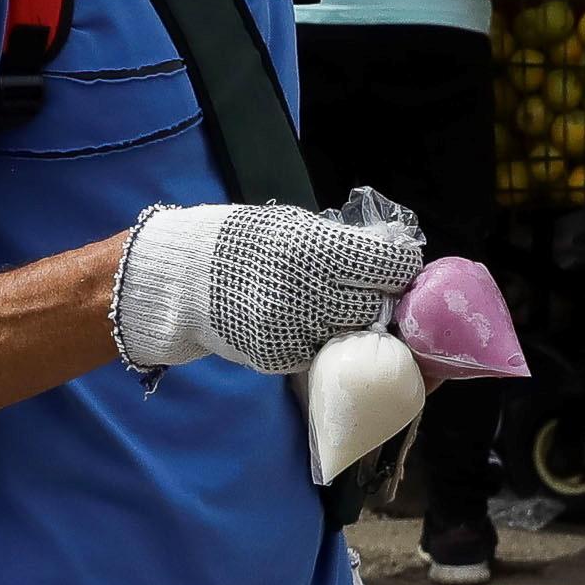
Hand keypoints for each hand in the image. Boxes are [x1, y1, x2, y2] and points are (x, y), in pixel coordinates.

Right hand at [110, 192, 426, 376]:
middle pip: (378, 307)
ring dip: (357, 324)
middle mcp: (308, 292)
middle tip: (376, 292)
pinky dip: (325, 340)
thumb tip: (397, 254)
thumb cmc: (245, 242)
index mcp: (316, 249)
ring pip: (355, 336)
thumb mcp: (295, 226)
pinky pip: (322, 353)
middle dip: (384, 300)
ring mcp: (294, 330)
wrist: (183, 279)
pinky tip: (311, 322)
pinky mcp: (280, 358)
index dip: (400, 268)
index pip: (390, 267)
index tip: (397, 267)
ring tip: (344, 308)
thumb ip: (345, 243)